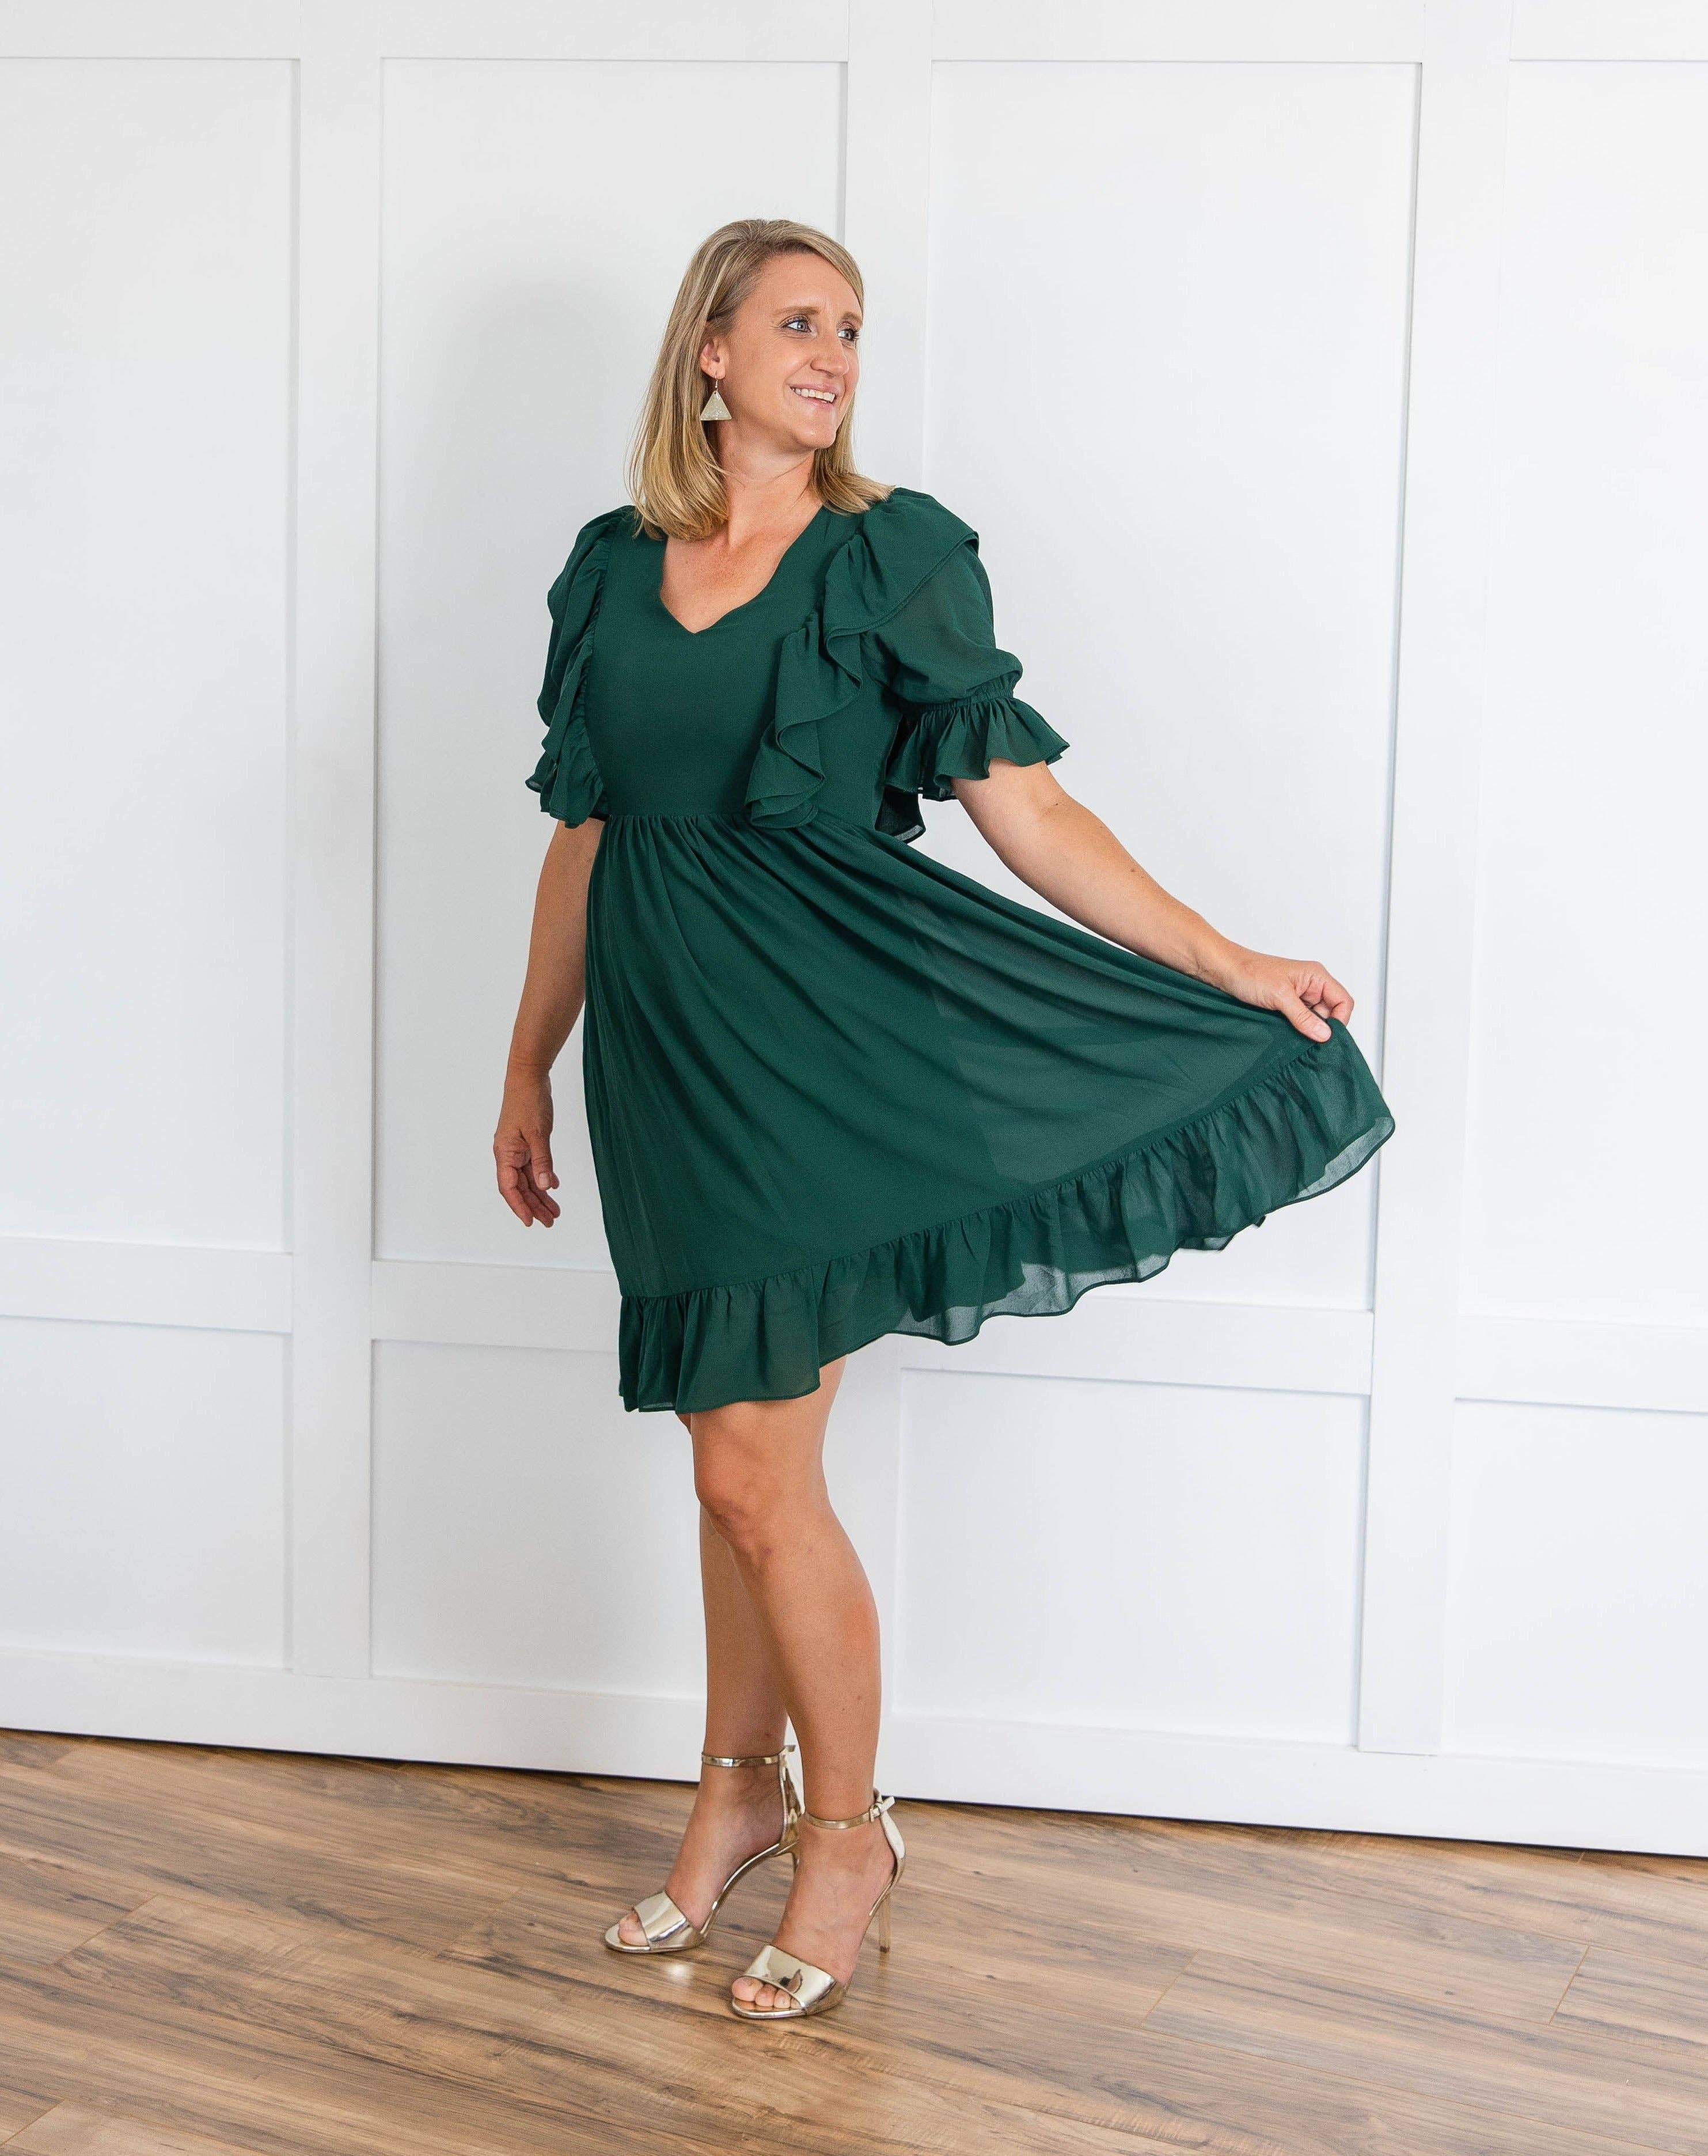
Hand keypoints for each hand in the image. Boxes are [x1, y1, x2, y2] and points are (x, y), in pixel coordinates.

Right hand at [495, 1070, 559, 1225]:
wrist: (528, 1076)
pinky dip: (543, 1176)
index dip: (519, 1207)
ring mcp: (517, 1148)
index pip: (510, 1188)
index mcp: (505, 1153)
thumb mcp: (538, 1133)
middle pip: (520, 1187)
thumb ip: (542, 1160)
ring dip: (540, 1194)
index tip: (530, 1222)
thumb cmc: (528, 1101)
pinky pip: (534, 1165)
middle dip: (534, 1205)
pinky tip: (554, 1186)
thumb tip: (545, 1185)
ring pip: (528, 1178)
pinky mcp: (527, 1141)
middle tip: (550, 1221)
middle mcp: (508, 1154)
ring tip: (555, 1210)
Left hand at [1204, 946, 1351, 1042]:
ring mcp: (1298, 996)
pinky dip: (1295, 1030)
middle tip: (1308, 1042)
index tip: (1326, 1038)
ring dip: (1306, 1031)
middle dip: (1322, 1029)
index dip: (1339, 1021)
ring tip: (1293, 1037)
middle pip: (1330, 1013)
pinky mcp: (1285, 1005)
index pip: (1343, 1001)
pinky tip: (1286, 1035)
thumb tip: (1325, 1035)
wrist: (1222, 970)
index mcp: (1316, 976)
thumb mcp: (1280, 996)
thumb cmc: (1249, 973)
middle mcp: (1311, 985)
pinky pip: (1299, 1021)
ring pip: (1314, 1020)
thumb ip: (1303, 1017)